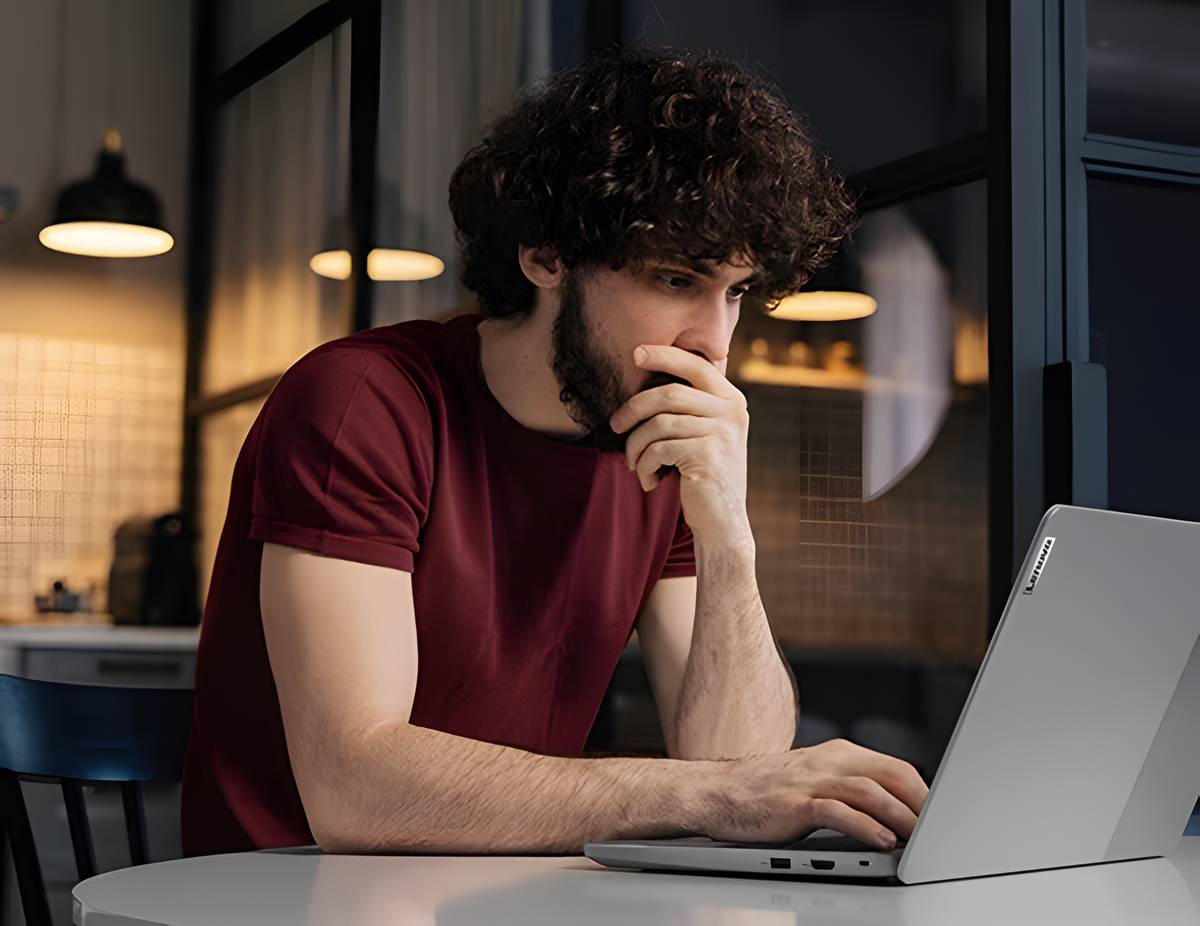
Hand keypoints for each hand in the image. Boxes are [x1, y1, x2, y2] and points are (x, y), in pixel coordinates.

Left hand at [609, 344, 749, 544]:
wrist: (722, 521)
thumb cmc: (703, 475)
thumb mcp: (704, 433)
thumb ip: (690, 406)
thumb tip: (646, 379)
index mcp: (731, 399)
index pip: (695, 365)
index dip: (664, 355)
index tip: (636, 353)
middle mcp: (731, 411)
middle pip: (668, 393)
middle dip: (633, 408)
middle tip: (615, 425)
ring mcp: (722, 432)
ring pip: (658, 423)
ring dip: (636, 445)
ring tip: (634, 464)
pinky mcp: (708, 454)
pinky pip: (659, 448)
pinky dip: (645, 465)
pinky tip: (648, 480)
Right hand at [699, 739, 928, 849]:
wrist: (715, 792)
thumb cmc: (765, 792)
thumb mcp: (813, 780)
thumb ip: (848, 789)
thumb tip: (892, 814)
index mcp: (836, 754)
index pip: (893, 767)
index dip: (923, 792)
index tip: (942, 817)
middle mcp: (827, 762)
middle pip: (889, 775)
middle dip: (920, 803)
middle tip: (941, 831)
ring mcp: (809, 781)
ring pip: (868, 792)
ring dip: (900, 815)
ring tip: (920, 839)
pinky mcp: (793, 804)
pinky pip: (836, 812)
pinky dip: (864, 826)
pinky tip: (882, 840)